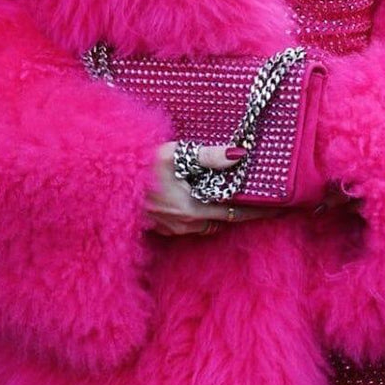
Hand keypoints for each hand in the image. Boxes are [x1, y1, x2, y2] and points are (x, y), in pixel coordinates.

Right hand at [146, 141, 289, 235]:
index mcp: (193, 209)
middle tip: (263, 200)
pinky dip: (203, 216)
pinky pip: (192, 226)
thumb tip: (241, 155)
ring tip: (233, 199)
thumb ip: (209, 156)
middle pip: (225, 221)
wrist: (101, 184)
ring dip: (221, 214)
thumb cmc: (136, 166)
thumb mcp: (173, 154)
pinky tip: (201, 200)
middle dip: (244, 212)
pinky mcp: (161, 228)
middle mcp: (186, 224)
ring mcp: (172, 229)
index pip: (238, 213)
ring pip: (208, 225)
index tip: (283, 208)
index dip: (261, 211)